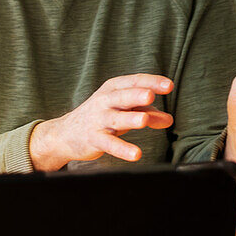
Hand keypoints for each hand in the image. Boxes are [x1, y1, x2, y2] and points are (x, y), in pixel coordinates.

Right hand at [29, 74, 173, 170]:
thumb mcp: (123, 111)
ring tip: (143, 120)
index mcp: (113, 88)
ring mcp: (98, 119)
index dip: (152, 82)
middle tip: (150, 95)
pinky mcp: (93, 138)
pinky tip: (136, 153)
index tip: (168, 85)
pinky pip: (109, 143)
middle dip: (136, 95)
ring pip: (116, 118)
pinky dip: (122, 148)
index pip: (134, 81)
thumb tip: (169, 120)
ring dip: (130, 119)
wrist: (65, 133)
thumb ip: (147, 114)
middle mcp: (105, 101)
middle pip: (123, 96)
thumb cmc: (101, 117)